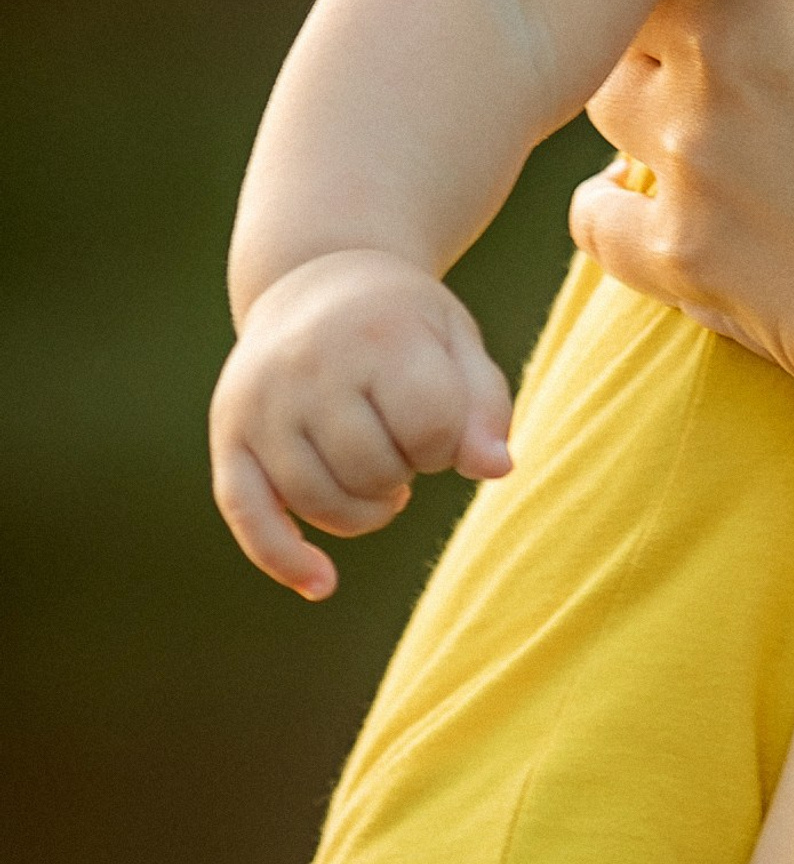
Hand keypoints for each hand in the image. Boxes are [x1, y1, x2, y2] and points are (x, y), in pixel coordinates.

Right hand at [209, 249, 514, 597]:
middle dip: (405, 474)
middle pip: (374, 470)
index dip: (450, 445)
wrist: (319, 278)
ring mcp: (261, 402)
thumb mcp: (457, 343)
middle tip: (406, 446)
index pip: (432, 428)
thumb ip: (484, 406)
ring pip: (318, 501)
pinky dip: (284, 557)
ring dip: (364, 513)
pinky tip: (322, 585)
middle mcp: (310, 366)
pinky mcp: (227, 434)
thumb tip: (496, 470)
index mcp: (379, 335)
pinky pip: (247, 513)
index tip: (443, 425)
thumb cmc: (404, 323)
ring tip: (382, 483)